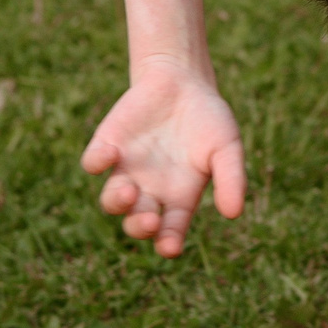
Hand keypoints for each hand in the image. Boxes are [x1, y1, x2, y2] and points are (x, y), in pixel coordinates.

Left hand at [79, 65, 245, 257]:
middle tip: (150, 220)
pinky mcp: (107, 146)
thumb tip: (233, 213)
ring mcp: (125, 170)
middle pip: (136, 223)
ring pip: (110, 201)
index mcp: (178, 199)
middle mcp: (148, 191)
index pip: (169, 232)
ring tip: (129, 191)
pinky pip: (93, 163)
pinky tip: (110, 153)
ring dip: (117, 202)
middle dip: (140, 227)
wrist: (183, 80)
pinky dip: (97, 162)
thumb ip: (231, 179)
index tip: (169, 247)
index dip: (167, 243)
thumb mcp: (227, 147)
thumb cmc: (208, 119)